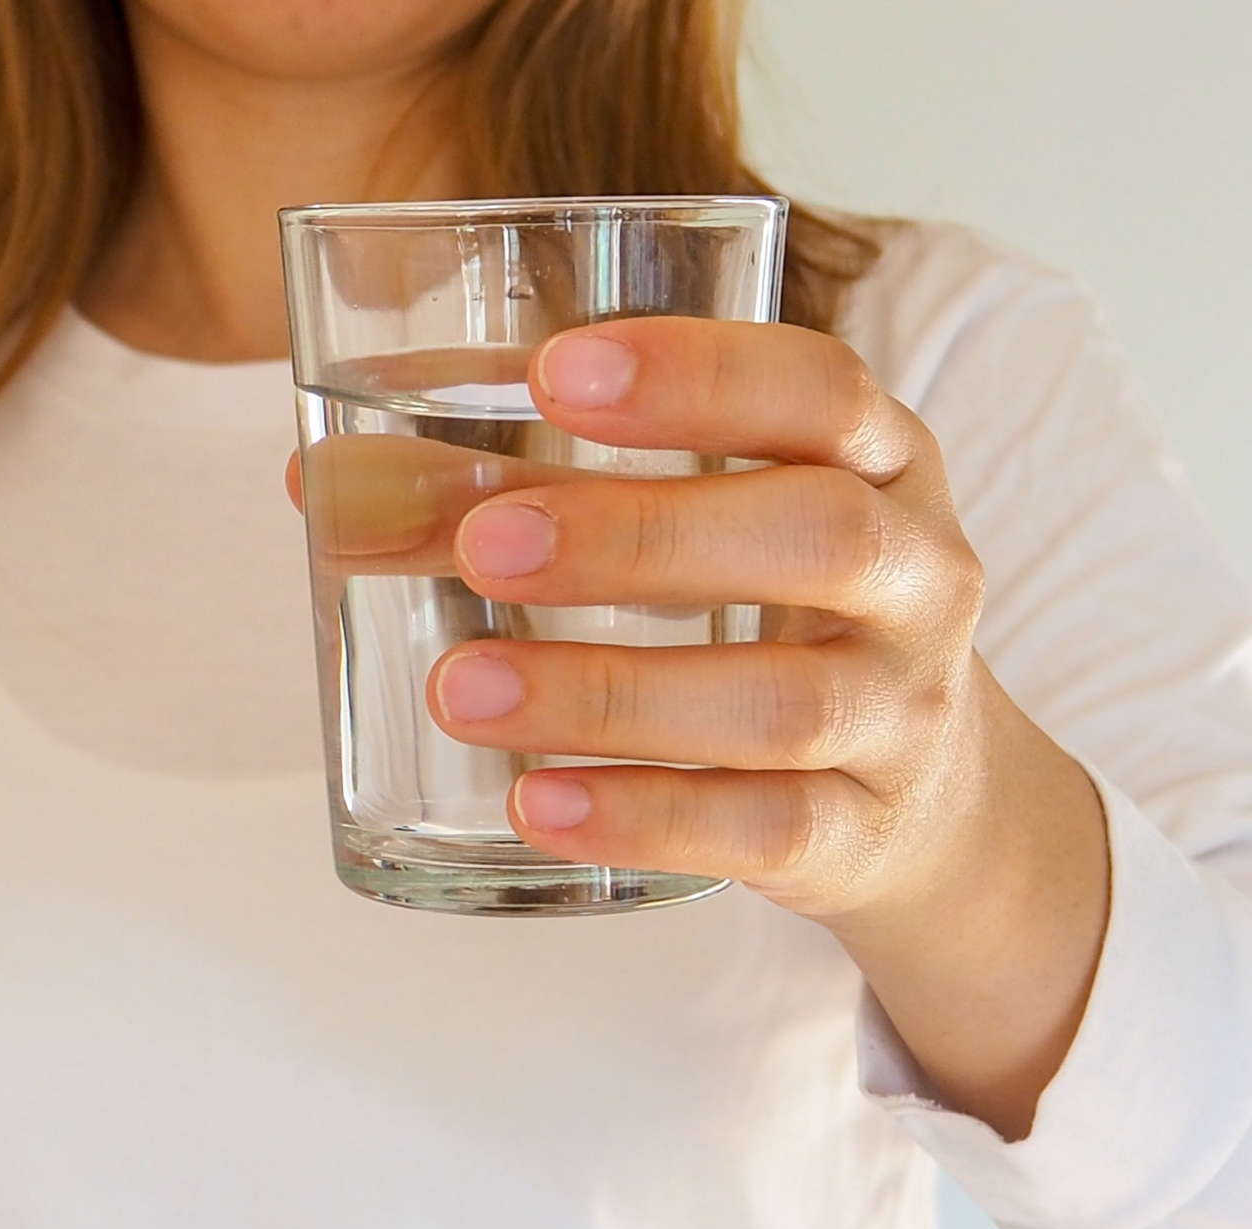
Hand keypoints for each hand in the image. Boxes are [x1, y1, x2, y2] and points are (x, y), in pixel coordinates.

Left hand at [424, 320, 1111, 1137]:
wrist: (929, 803)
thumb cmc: (771, 614)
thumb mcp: (699, 526)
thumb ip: (527, 491)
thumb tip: (323, 487)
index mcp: (878, 458)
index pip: (821, 389)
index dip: (698, 373)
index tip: (551, 373)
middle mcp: (918, 575)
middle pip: (813, 537)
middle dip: (639, 536)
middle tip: (480, 545)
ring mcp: (902, 713)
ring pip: (781, 704)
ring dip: (606, 692)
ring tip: (457, 689)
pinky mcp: (863, 833)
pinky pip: (768, 830)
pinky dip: (644, 818)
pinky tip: (534, 804)